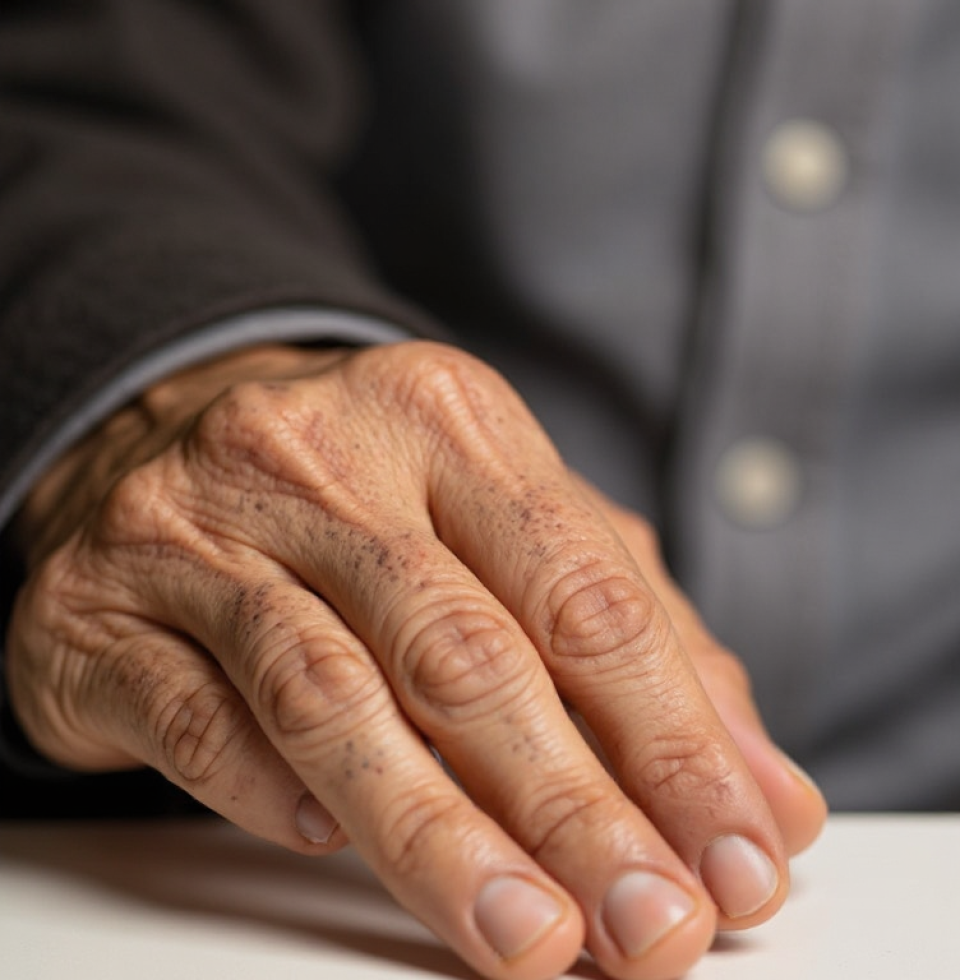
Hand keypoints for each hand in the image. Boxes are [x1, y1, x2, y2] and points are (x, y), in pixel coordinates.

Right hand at [7, 341, 824, 979]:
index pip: (584, 591)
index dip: (672, 737)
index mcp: (447, 418)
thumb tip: (761, 787)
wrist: (165, 431)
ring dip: (436, 835)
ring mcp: (202, 526)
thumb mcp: (505, 525)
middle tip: (650, 922)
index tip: (738, 854)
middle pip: (466, 651)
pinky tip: (330, 843)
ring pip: (332, 696)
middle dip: (573, 808)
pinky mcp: (105, 605)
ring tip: (526, 934)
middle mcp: (323, 456)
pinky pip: (200, 717)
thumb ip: (633, 639)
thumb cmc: (360, 491)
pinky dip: (273, 794)